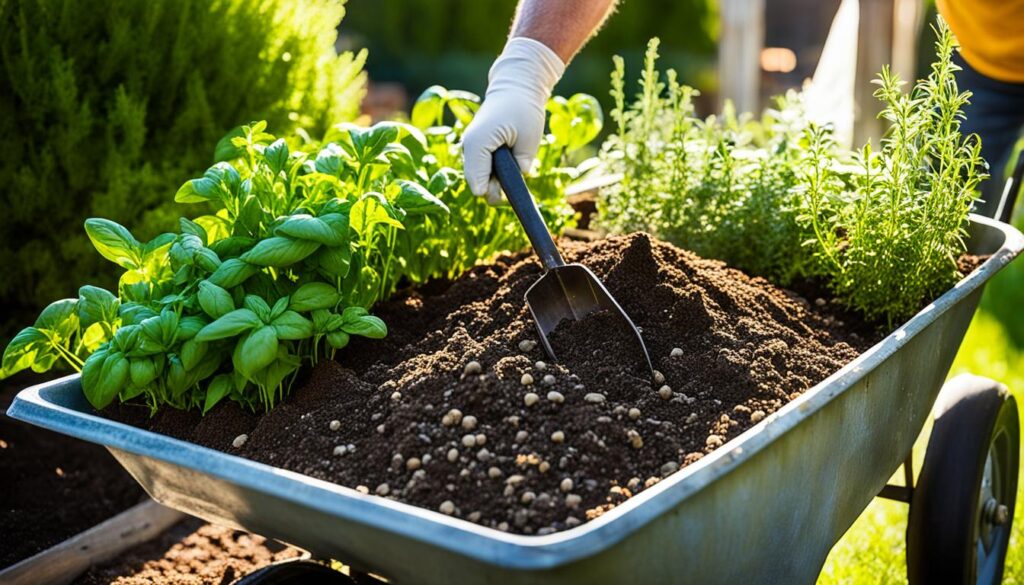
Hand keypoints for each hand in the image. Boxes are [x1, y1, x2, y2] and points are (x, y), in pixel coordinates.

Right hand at [462, 37, 564, 204]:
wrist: (515, 86)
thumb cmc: (524, 109)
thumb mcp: (529, 139)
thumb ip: (521, 165)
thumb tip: (516, 182)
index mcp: (478, 145)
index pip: (479, 186)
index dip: (497, 194)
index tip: (513, 195)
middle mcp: (468, 147)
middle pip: (478, 185)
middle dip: (496, 189)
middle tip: (518, 180)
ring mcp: (469, 146)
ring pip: (480, 178)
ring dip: (496, 180)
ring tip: (514, 165)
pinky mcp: (474, 146)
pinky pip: (482, 168)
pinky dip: (494, 171)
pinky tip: (508, 162)